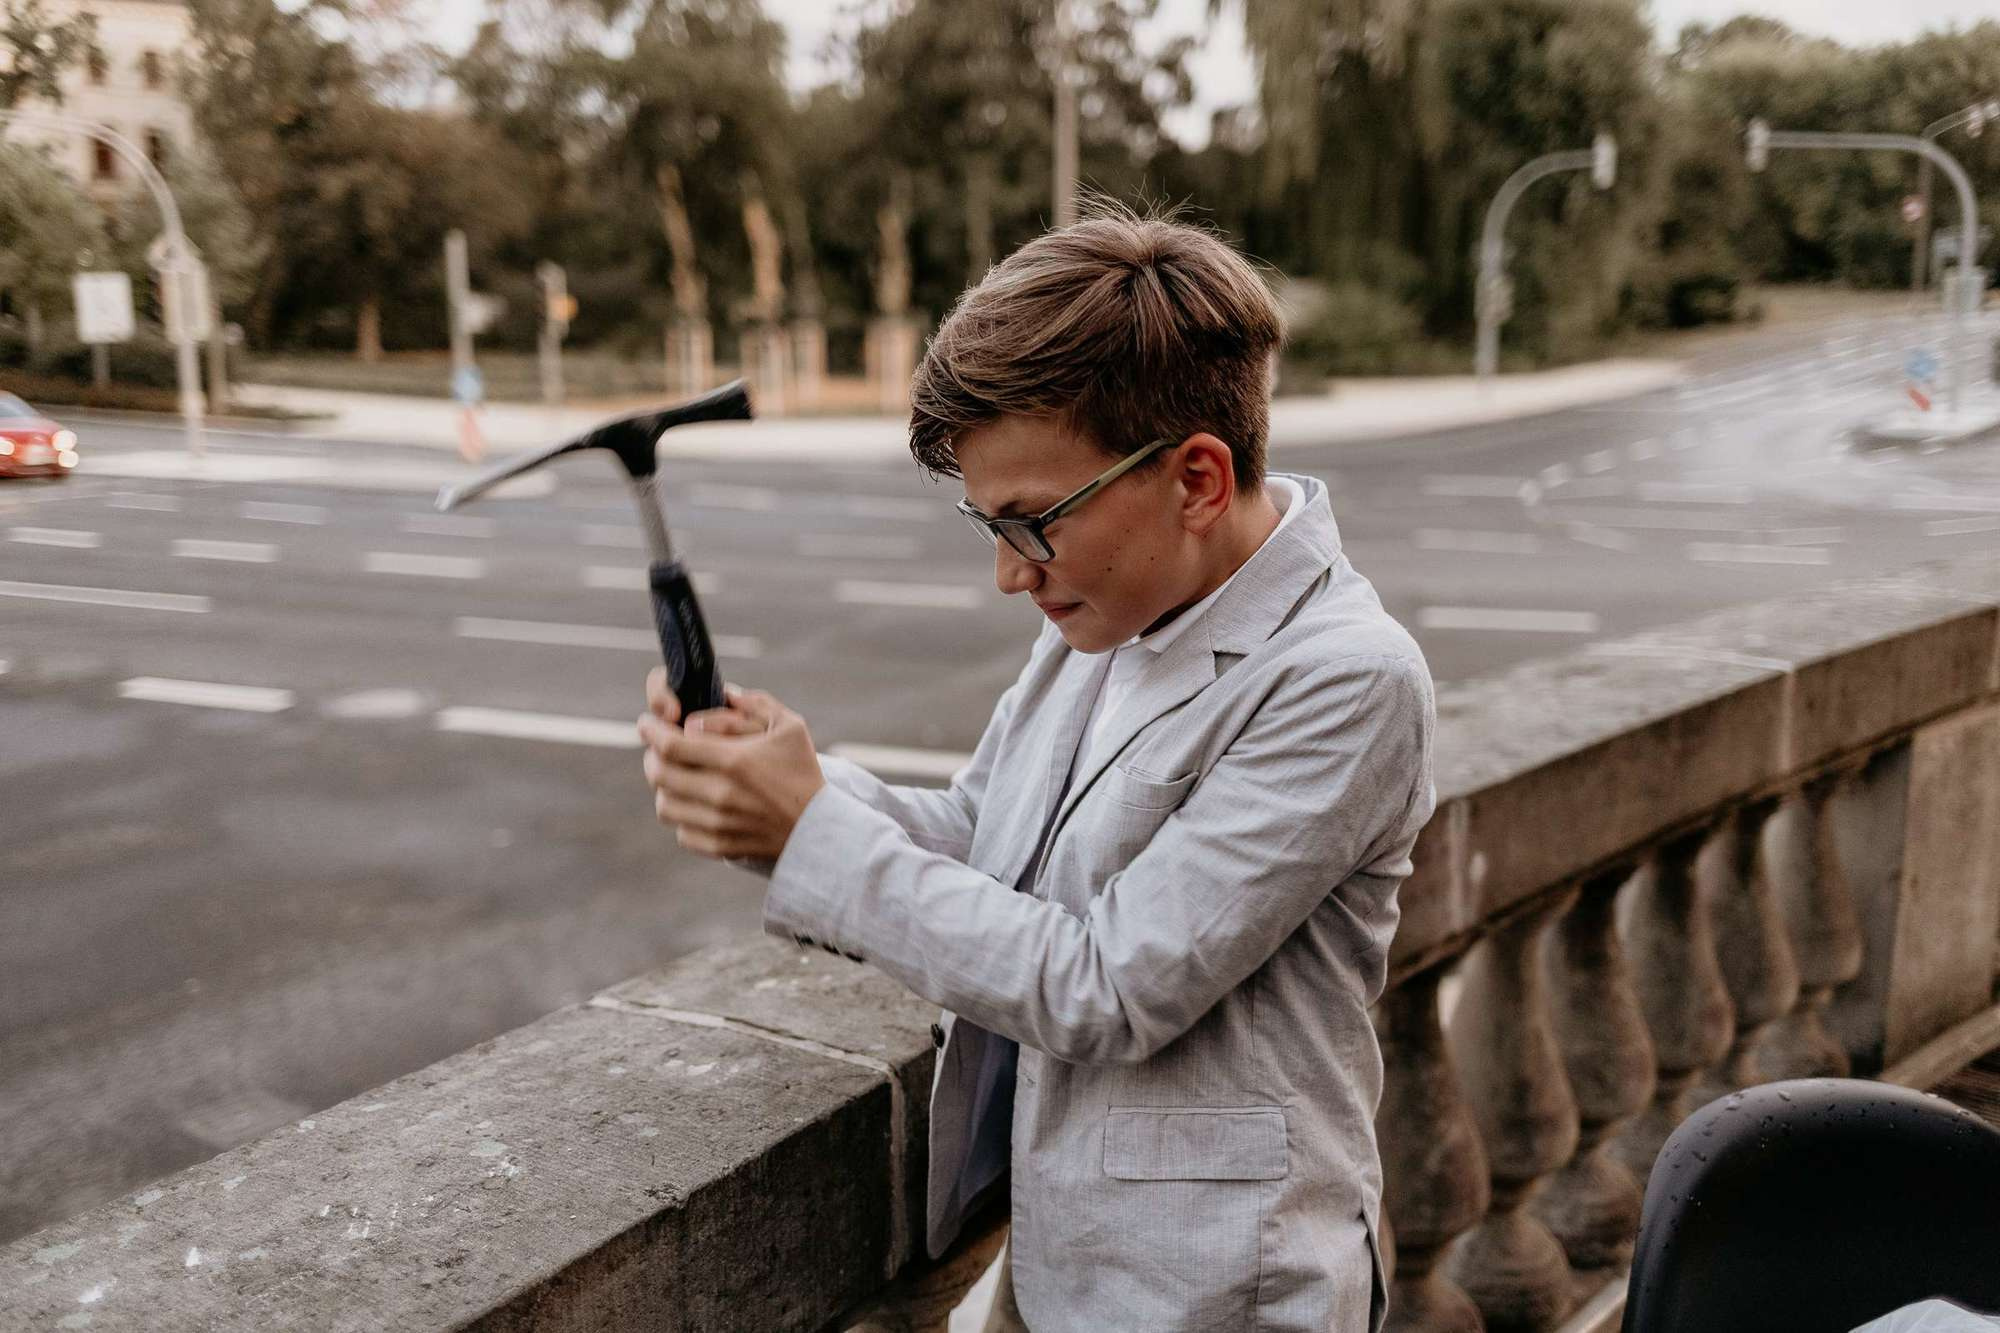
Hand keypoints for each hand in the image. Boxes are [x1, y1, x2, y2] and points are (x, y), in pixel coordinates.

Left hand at [638, 670, 824, 861]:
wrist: (821, 830)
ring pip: (664, 804)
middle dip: (652, 755)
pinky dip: (682, 816)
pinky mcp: (719, 846)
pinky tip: (695, 805)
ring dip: (664, 787)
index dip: (651, 730)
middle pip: (658, 773)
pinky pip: (681, 832)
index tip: (647, 723)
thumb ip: (754, 704)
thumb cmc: (803, 772)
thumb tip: (721, 694)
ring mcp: (718, 824)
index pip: (670, 744)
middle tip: (660, 748)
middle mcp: (721, 793)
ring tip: (677, 776)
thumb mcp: (790, 727)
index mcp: (734, 760)